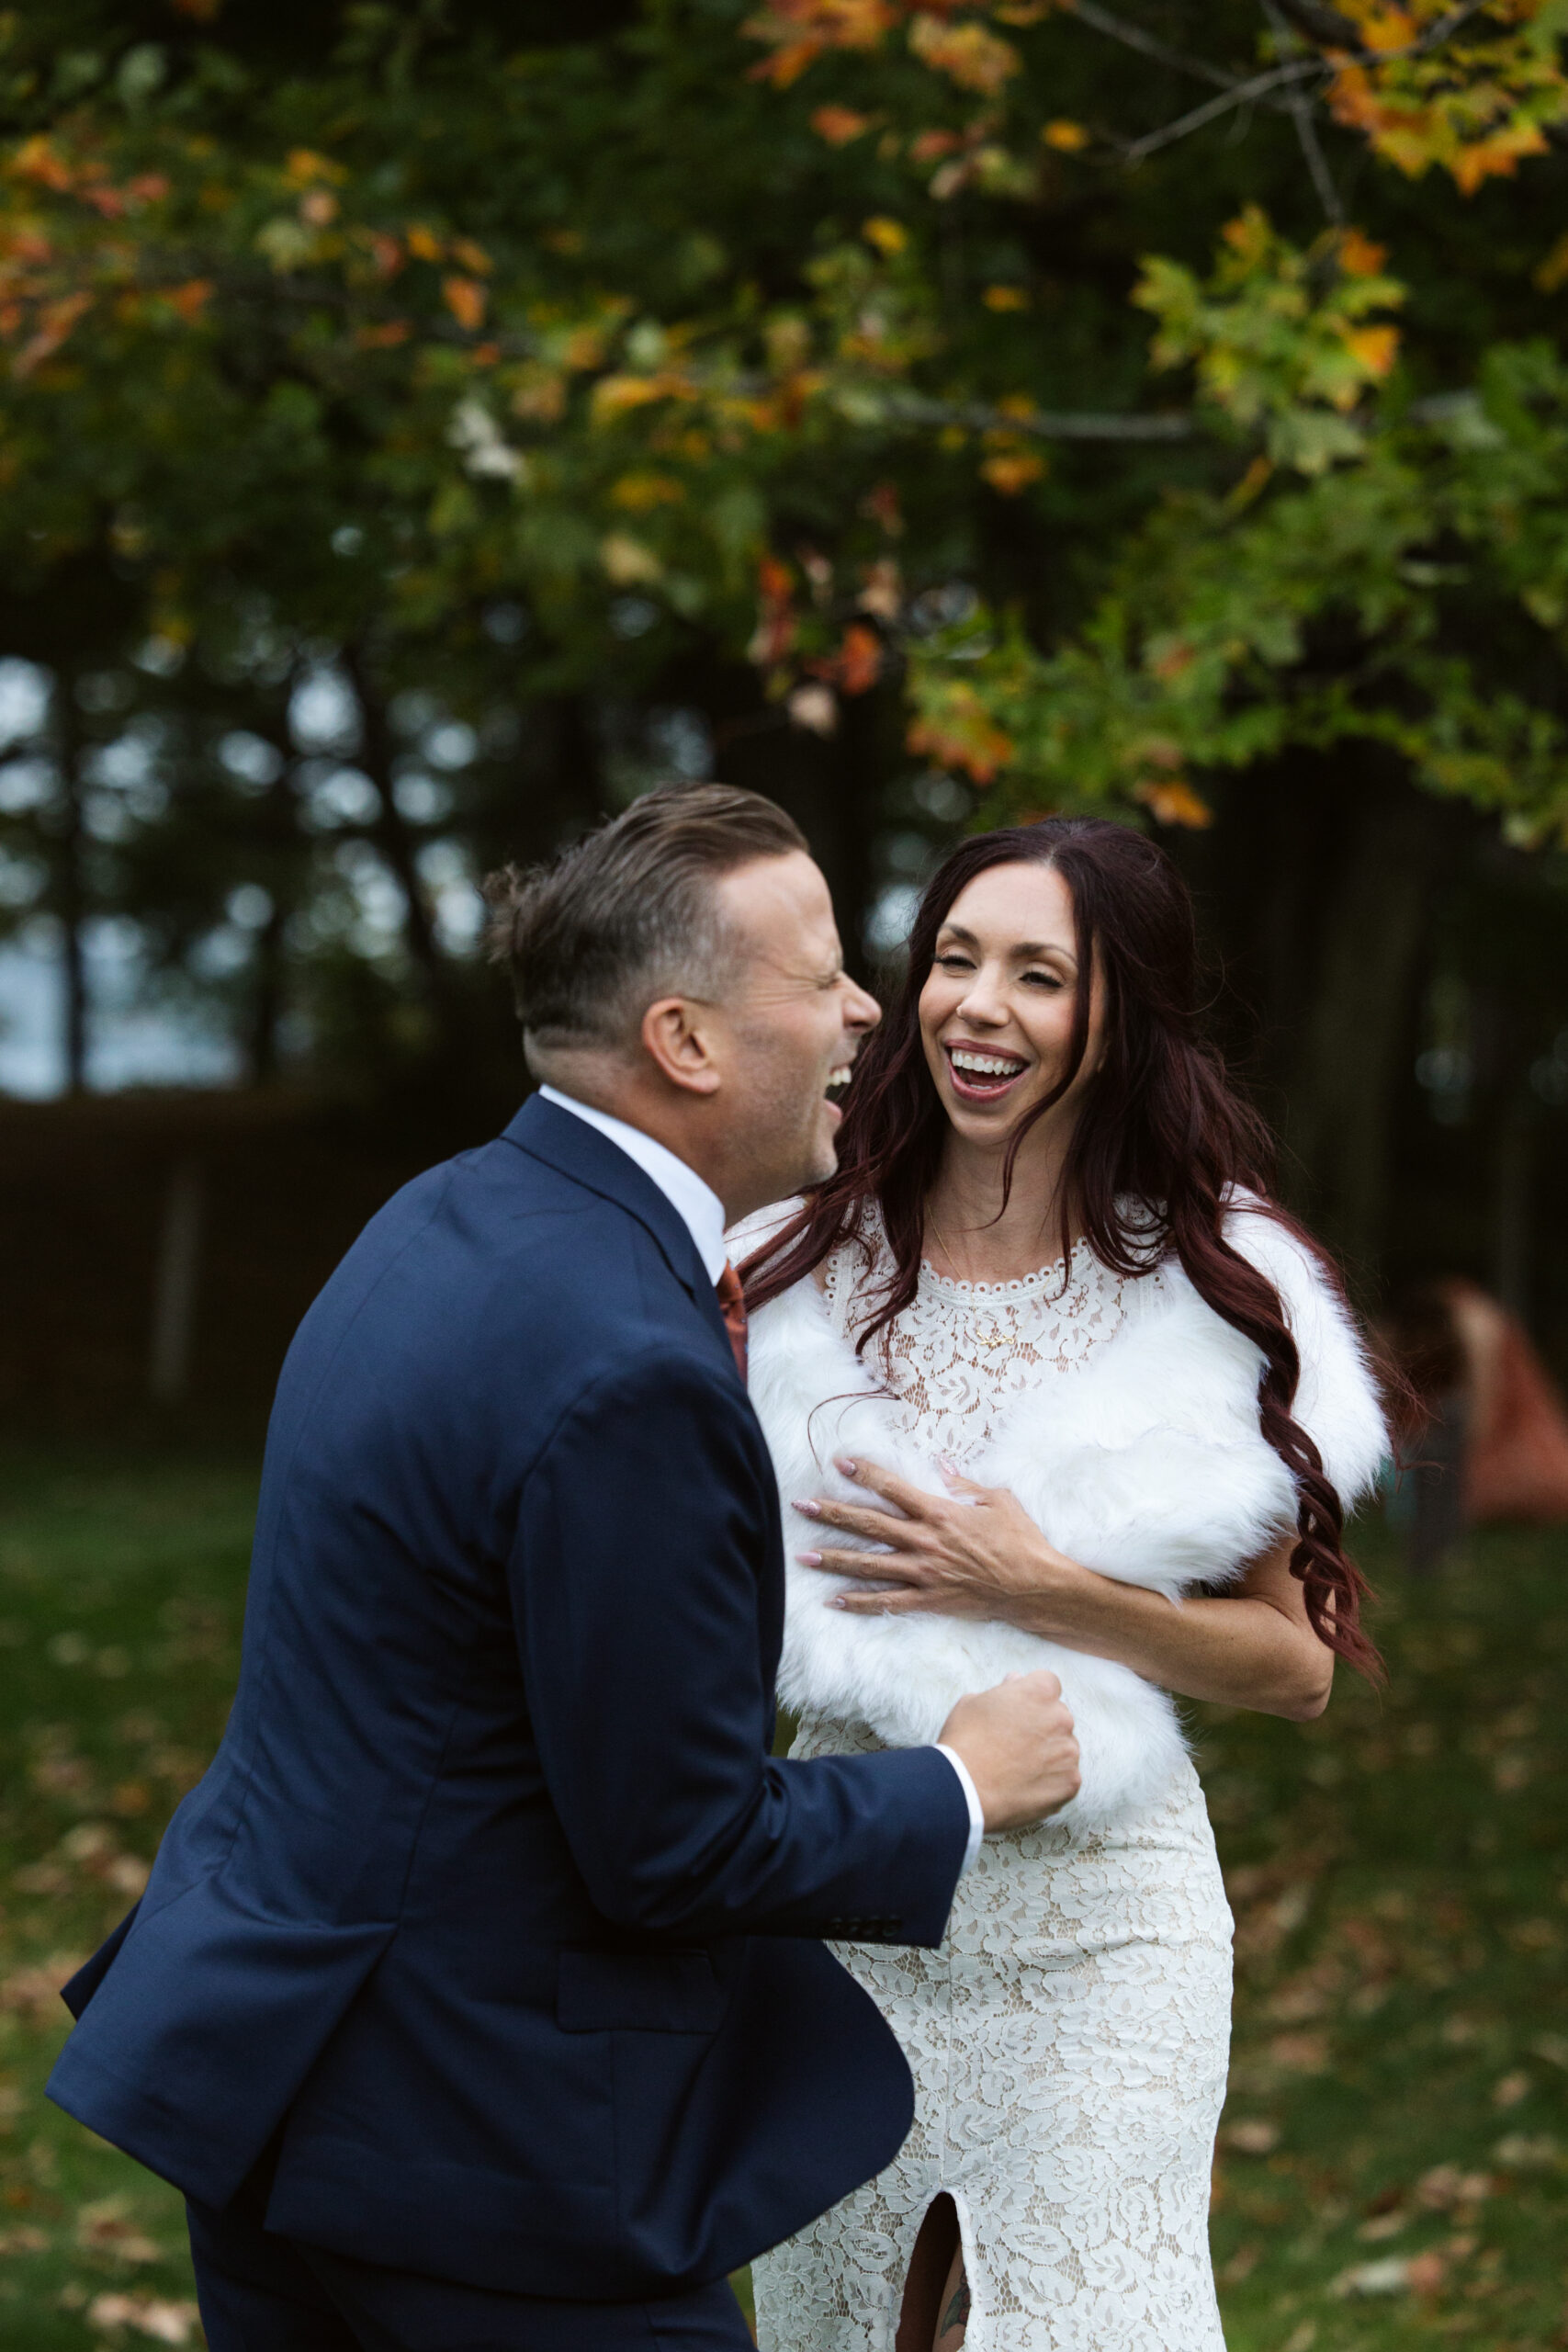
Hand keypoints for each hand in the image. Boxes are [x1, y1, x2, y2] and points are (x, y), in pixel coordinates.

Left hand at [794, 1454, 1082, 1629]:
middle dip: (833, 1514)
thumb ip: (964, 1484)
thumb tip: (942, 1466)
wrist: (1033, 1586)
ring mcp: (925, 1573)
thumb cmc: (1021, 1540)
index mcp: (939, 1513)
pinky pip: (887, 1603)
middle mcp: (925, 1542)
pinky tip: (834, 1601)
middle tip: (802, 1506)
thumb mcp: (998, 1500)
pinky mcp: (929, 1600)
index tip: (839, 1463)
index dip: (865, 1474)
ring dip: (835, 1560)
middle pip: (869, 1525)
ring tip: (803, 1557)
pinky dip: (859, 1603)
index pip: (893, 1489)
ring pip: (870, 1565)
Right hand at [939, 1672, 1079, 1830]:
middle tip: (1014, 1744)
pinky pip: (1066, 1777)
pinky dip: (1051, 1782)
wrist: (964, 1790)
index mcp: (1040, 1691)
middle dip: (1042, 1726)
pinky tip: (1026, 1785)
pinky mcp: (1071, 1781)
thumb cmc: (964, 1741)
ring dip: (1049, 1754)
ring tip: (1018, 1769)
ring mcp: (1069, 1751)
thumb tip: (1016, 1681)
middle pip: (1058, 1717)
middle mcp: (1061, 1717)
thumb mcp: (974, 1702)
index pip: (1048, 1685)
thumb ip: (1003, 1689)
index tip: (1017, 1713)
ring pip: (1064, 1748)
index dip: (1031, 1698)